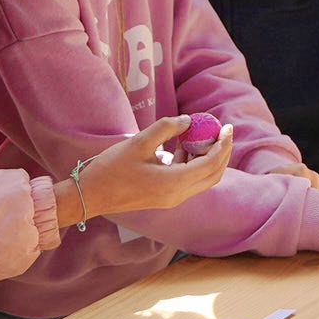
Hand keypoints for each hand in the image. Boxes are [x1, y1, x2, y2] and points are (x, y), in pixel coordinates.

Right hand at [66, 118, 229, 220]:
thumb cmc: (112, 168)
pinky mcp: (165, 198)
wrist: (91, 195)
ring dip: (208, 158)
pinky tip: (183, 146)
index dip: (223, 144)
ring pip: (202, 179)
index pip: (211, 163)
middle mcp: (178, 195)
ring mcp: (172, 199)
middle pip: (213, 174)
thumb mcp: (139, 142)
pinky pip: (188, 181)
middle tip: (222, 131)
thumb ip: (166, 128)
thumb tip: (187, 120)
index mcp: (175, 183)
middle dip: (222, 152)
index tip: (227, 127)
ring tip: (201, 134)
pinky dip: (193, 164)